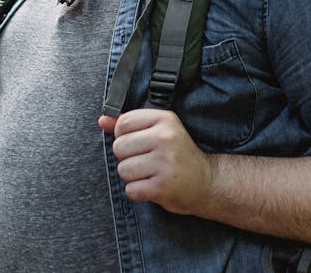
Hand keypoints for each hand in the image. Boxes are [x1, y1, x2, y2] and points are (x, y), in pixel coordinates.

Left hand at [98, 109, 215, 214]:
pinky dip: (139, 192)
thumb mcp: (160, 132)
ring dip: (133, 177)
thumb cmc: (180, 156)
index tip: (141, 144)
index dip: (125, 136)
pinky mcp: (162, 186)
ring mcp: (165, 162)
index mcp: (165, 120)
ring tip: (151, 174)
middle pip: (119, 147)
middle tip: (148, 162)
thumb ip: (130, 126)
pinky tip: (153, 186)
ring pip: (123, 170)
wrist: (208, 182)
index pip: (123, 123)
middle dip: (128, 158)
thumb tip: (102, 121)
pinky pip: (131, 189)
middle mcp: (165, 138)